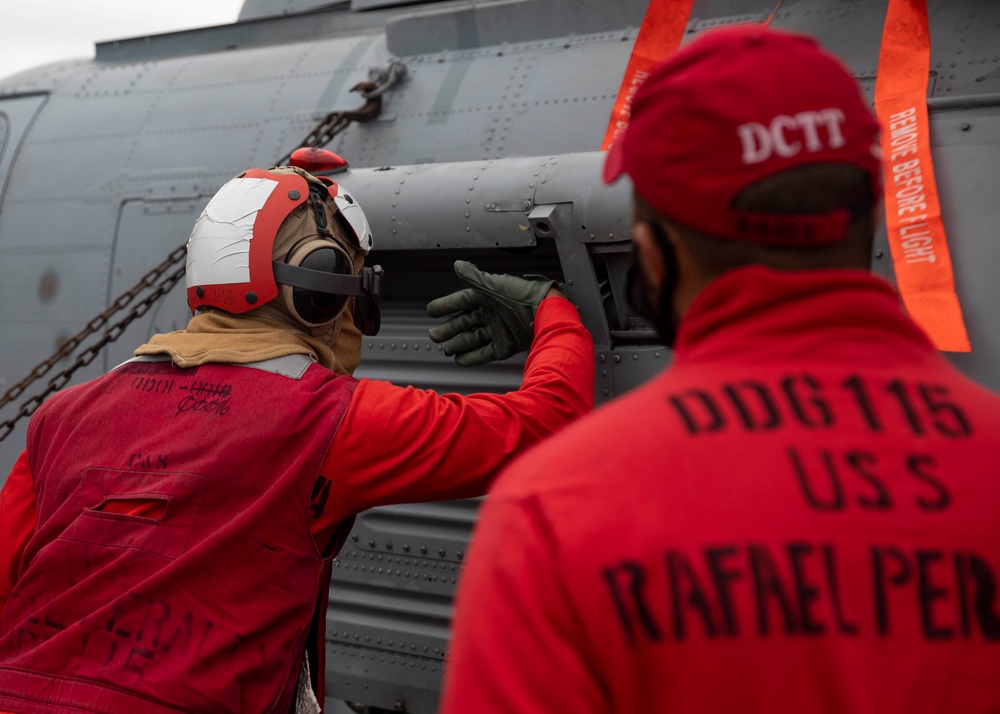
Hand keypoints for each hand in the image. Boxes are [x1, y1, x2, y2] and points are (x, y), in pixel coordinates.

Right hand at [426, 261, 557, 366]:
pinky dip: (473, 357)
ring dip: (459, 344)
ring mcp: (499, 329)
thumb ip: (474, 277)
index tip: (431, 311)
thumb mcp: (494, 286)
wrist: (547, 315)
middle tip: (434, 335)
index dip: (446, 305)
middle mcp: (493, 313)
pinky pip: (486, 352)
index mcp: (488, 296)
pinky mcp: (506, 345)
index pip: (462, 301)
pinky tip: (460, 360)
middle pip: (465, 322)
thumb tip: (457, 265)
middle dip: (449, 329)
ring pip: (473, 338)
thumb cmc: (523, 296)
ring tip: (445, 349)